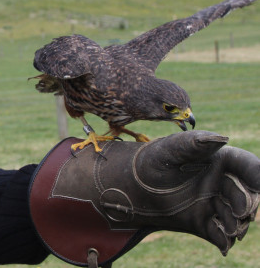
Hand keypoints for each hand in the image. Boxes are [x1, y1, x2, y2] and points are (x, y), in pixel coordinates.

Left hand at [29, 131, 259, 266]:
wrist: (134, 184)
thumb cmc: (154, 159)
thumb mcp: (171, 148)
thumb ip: (195, 142)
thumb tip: (221, 138)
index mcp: (221, 161)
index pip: (249, 167)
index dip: (256, 175)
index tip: (259, 183)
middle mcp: (224, 184)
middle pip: (248, 195)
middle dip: (247, 204)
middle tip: (240, 211)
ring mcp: (216, 204)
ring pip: (238, 217)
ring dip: (238, 224)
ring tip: (231, 228)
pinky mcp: (205, 223)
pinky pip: (221, 234)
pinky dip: (225, 240)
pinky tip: (223, 243)